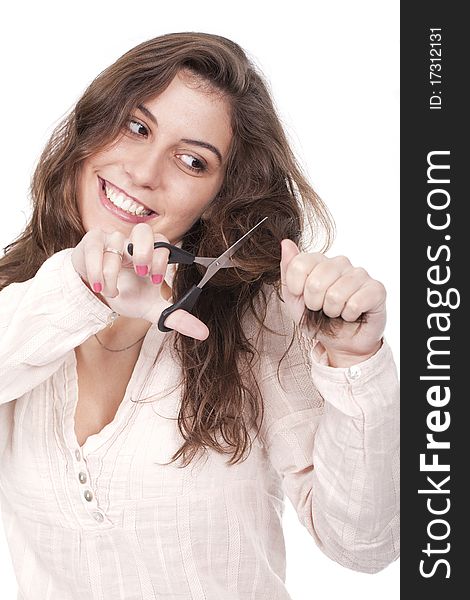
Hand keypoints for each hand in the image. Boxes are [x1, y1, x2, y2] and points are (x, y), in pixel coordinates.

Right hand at [71, 223, 208, 339]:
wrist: (98, 293)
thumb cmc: (128, 293)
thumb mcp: (151, 308)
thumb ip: (175, 317)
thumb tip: (203, 333)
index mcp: (153, 253)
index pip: (163, 244)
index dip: (161, 260)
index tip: (156, 280)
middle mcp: (134, 242)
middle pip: (143, 230)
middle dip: (144, 251)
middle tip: (142, 273)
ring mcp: (112, 240)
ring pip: (115, 242)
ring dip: (113, 272)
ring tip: (113, 293)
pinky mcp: (92, 242)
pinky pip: (94, 248)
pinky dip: (96, 269)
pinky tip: (99, 286)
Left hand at [280, 239, 385, 366]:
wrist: (340, 342)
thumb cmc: (317, 319)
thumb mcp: (293, 299)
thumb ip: (288, 271)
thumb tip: (286, 243)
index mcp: (319, 261)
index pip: (299, 264)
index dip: (295, 288)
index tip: (302, 298)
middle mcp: (340, 263)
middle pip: (315, 282)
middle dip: (314, 304)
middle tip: (321, 309)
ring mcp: (359, 274)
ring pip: (336, 294)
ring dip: (332, 311)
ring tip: (336, 312)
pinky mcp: (376, 289)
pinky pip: (356, 303)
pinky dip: (349, 315)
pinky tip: (351, 314)